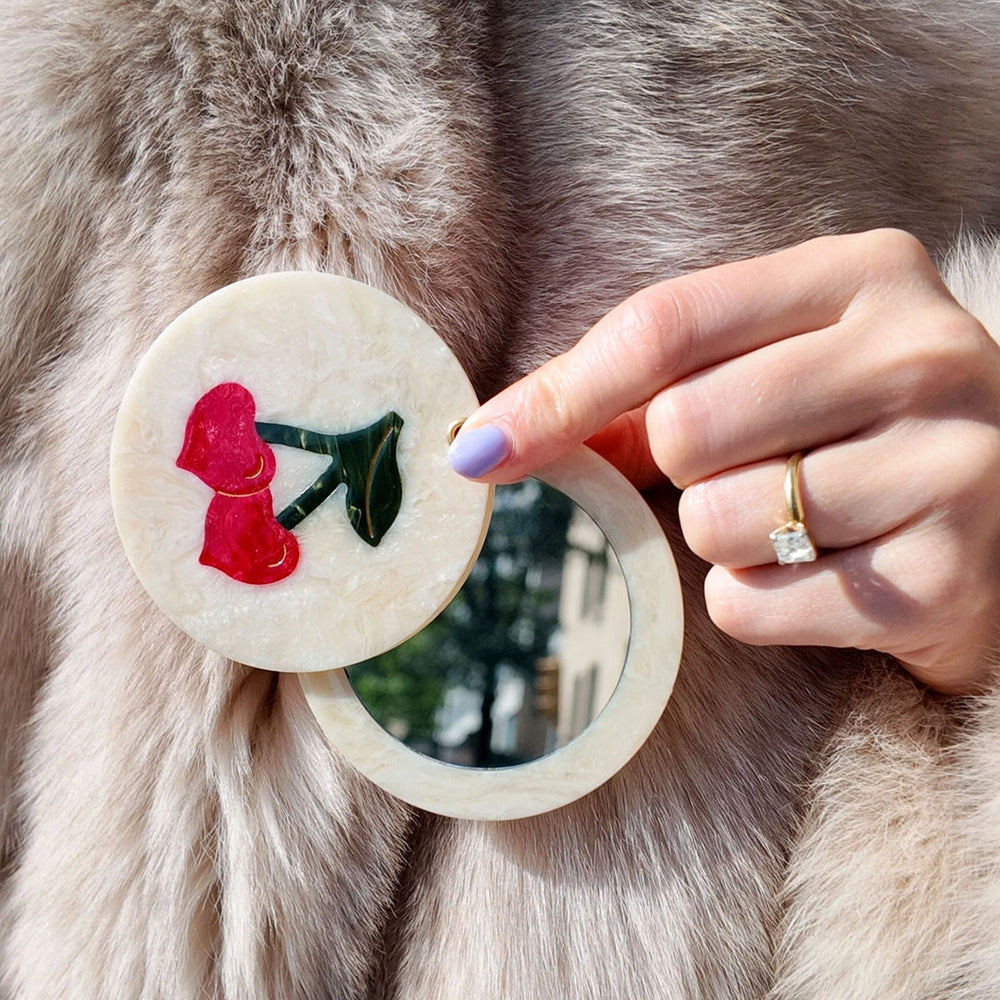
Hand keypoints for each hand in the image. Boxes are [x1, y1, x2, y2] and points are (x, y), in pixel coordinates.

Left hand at [448, 229, 999, 693]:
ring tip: (804, 525)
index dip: (560, 394)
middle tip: (752, 472)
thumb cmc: (857, 438)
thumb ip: (647, 392)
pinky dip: (758, 606)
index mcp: (863, 277)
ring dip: (726, 541)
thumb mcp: (773, 375)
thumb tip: (491, 440)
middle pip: (685, 428)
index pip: (666, 325)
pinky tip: (828, 579)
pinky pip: (755, 605)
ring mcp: (949, 464)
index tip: (478, 451)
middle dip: (683, 473)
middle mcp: (921, 354)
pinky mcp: (945, 577)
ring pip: (718, 521)